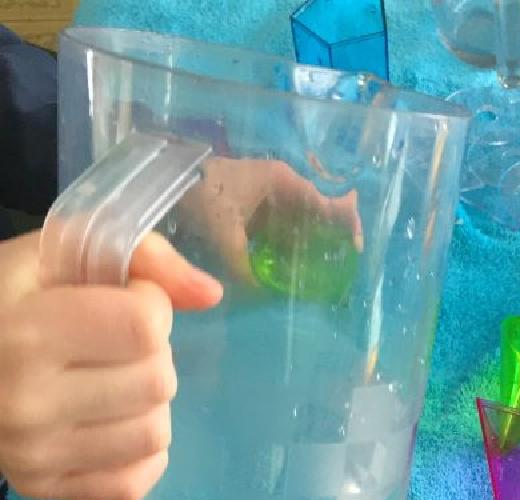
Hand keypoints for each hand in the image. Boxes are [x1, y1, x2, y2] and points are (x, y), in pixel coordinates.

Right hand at [0, 231, 221, 499]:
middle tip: (112, 344)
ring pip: (154, 435)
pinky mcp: (42, 489)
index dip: (149, 303)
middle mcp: (27, 405)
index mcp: (26, 335)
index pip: (145, 327)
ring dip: (147, 404)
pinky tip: (110, 422)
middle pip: (157, 383)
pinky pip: (134, 483)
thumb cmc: (3, 300)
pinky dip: (137, 454)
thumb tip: (210, 293)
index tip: (121, 299)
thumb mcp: (57, 254)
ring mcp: (34, 456)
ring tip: (109, 380)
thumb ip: (143, 257)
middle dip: (151, 355)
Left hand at [177, 157, 362, 280]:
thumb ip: (244, 268)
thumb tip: (262, 298)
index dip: (347, 226)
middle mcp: (280, 186)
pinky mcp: (248, 207)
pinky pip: (276, 230)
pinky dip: (283, 249)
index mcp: (284, 183)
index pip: (331, 202)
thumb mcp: (224, 233)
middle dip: (328, 242)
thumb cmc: (198, 194)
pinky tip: (282, 270)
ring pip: (297, 225)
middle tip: (335, 274)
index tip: (355, 253)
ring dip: (305, 248)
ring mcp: (264, 196)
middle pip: (317, 215)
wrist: (159, 176)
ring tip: (314, 277)